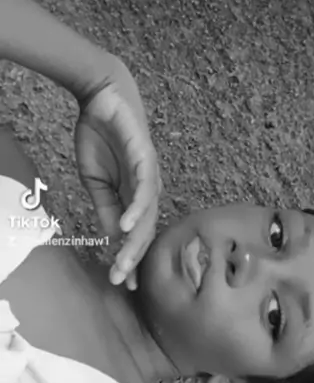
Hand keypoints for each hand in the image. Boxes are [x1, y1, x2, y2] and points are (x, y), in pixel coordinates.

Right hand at [74, 61, 160, 288]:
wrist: (102, 99)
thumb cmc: (101, 138)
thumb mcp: (96, 181)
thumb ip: (105, 207)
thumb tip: (111, 236)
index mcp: (136, 196)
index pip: (137, 234)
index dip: (130, 259)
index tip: (122, 283)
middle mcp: (148, 189)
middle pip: (146, 230)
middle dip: (133, 258)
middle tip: (121, 281)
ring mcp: (150, 174)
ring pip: (148, 215)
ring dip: (136, 240)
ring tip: (125, 262)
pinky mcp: (145, 159)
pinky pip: (145, 188)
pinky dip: (137, 208)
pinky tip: (127, 226)